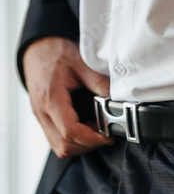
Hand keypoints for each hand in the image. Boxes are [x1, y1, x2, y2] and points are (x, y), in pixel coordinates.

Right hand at [23, 36, 113, 157]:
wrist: (38, 47)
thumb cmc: (55, 51)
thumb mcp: (81, 62)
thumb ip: (99, 82)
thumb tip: (117, 99)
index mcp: (50, 97)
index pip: (69, 132)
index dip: (91, 139)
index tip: (108, 136)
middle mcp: (42, 111)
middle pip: (63, 145)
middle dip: (87, 145)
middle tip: (105, 134)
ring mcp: (41, 117)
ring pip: (59, 146)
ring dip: (80, 144)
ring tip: (96, 130)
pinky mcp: (44, 118)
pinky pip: (56, 139)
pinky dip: (73, 140)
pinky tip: (86, 126)